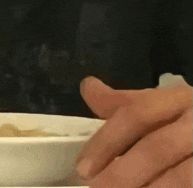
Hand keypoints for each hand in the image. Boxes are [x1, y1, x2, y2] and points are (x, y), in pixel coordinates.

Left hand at [74, 76, 191, 186]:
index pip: (137, 115)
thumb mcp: (166, 104)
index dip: (107, 141)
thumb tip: (87, 87)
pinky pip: (192, 185)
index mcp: (181, 100)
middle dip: (124, 175)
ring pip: (181, 178)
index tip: (83, 168)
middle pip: (157, 149)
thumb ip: (126, 101)